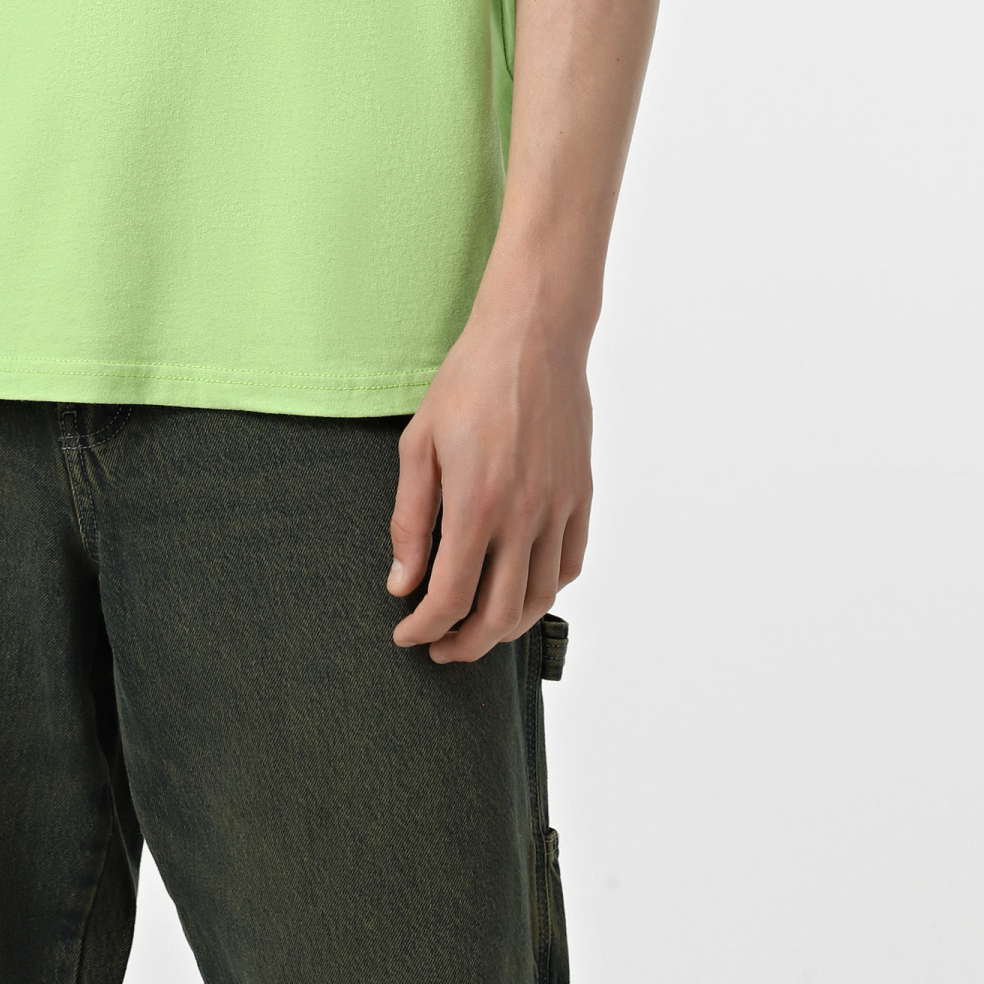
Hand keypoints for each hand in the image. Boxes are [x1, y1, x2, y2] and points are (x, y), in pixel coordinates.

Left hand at [385, 294, 591, 661]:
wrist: (532, 337)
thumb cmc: (469, 382)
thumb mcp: (419, 444)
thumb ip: (410, 520)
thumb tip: (401, 582)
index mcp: (477, 503)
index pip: (451, 597)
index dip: (425, 628)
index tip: (407, 635)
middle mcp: (524, 515)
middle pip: (499, 615)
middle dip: (464, 644)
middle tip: (439, 646)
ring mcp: (559, 507)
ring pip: (539, 599)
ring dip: (506, 628)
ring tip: (478, 630)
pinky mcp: (581, 495)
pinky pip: (569, 564)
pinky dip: (545, 592)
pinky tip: (520, 589)